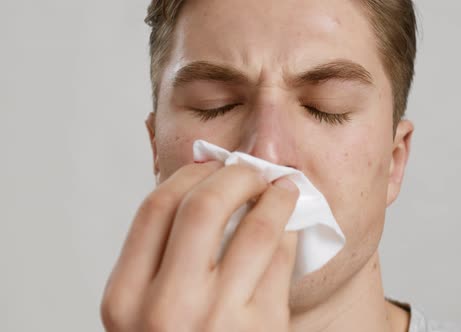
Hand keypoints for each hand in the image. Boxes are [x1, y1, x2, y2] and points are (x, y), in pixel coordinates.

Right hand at [101, 161, 299, 330]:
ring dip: (276, 196)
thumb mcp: (147, 315)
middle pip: (204, 206)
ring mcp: (218, 320)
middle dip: (235, 175)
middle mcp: (166, 308)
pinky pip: (282, 260)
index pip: (156, 208)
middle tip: (253, 169)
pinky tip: (290, 229)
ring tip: (285, 189)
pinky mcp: (263, 328)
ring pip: (256, 227)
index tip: (211, 166)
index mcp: (126, 300)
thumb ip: (162, 259)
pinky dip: (290, 234)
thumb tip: (204, 188)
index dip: (189, 175)